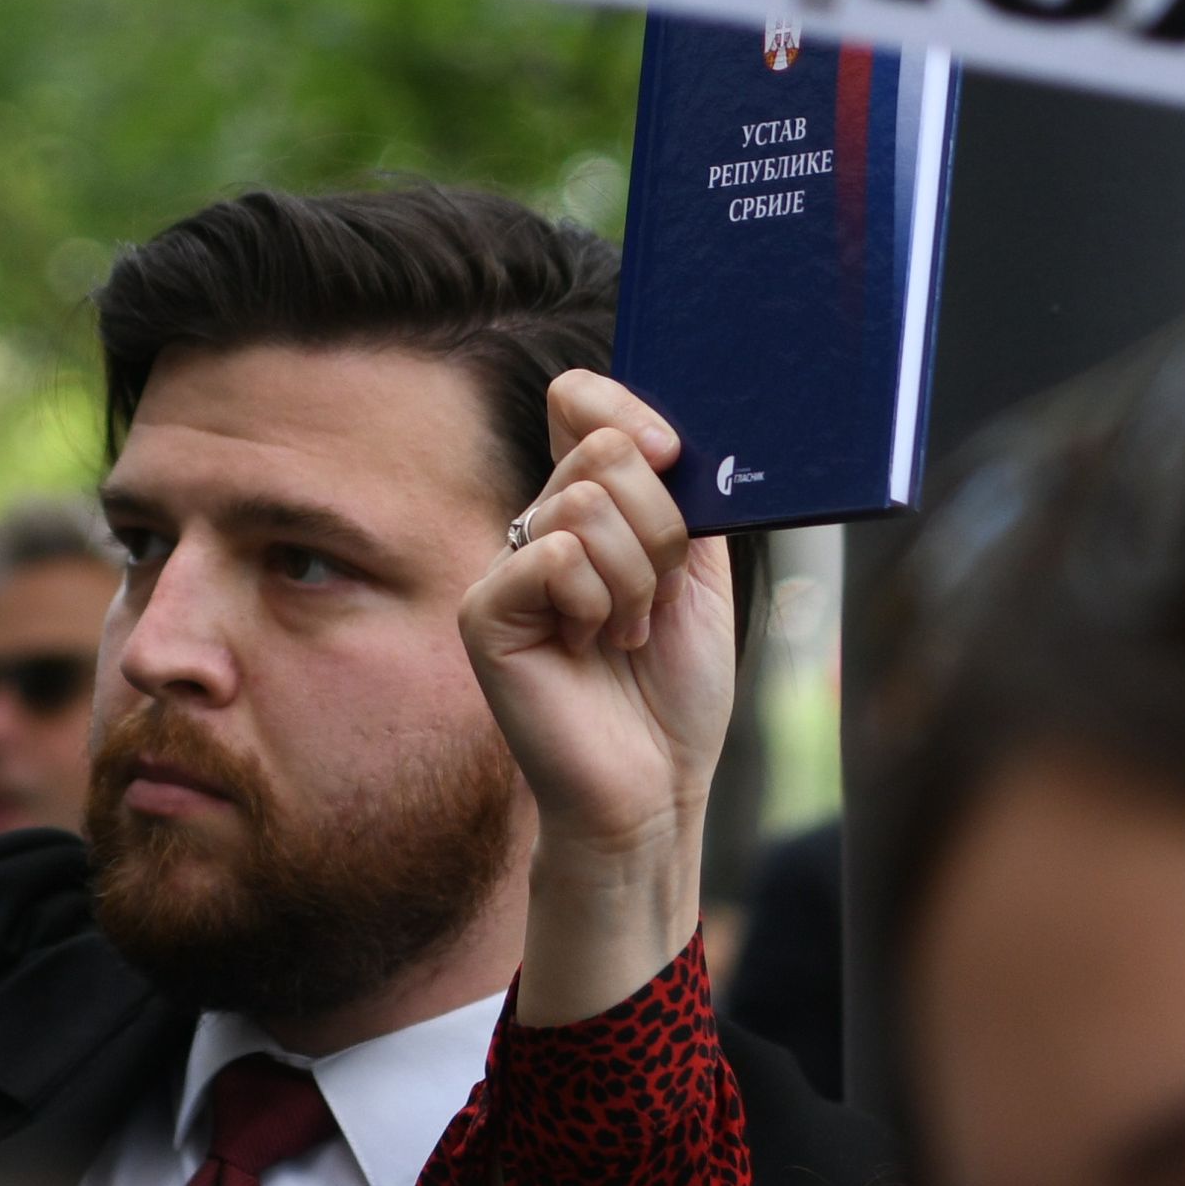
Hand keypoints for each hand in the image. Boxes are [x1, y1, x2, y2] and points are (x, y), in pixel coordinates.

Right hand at [460, 370, 735, 1025]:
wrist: (656, 785)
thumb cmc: (675, 687)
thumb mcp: (699, 571)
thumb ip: (678, 494)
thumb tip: (658, 431)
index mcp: (586, 506)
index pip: (577, 400)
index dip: (625, 406)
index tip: (674, 454)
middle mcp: (538, 526)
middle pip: (604, 451)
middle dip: (662, 528)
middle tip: (654, 600)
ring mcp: (506, 568)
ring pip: (585, 505)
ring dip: (636, 579)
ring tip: (626, 633)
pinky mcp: (484, 613)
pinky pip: (554, 556)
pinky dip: (597, 601)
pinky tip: (590, 647)